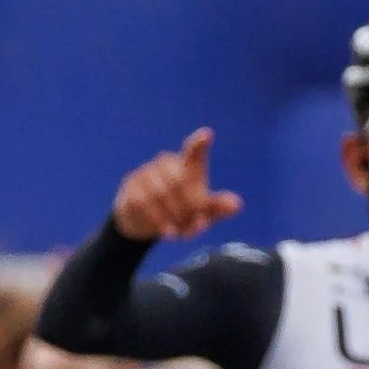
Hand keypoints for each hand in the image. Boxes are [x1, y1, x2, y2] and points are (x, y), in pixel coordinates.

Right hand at [112, 128, 244, 243]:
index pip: (194, 151)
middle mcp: (167, 163)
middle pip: (178, 181)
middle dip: (188, 206)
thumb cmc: (179, 211)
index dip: (199, 143)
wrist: (143, 222)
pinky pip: (143, 202)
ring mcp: (147, 173)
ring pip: (160, 193)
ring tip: (178, 233)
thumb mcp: (200, 213)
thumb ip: (216, 208)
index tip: (207, 135)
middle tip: (196, 227)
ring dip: (172, 216)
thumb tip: (237, 205)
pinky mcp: (131, 186)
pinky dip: (157, 219)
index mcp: (188, 166)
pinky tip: (165, 232)